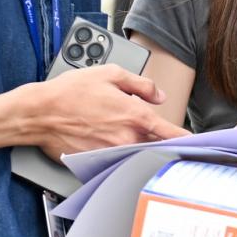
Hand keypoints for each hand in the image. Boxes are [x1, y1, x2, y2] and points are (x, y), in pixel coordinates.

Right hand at [26, 65, 188, 158]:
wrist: (40, 113)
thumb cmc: (70, 92)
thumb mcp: (109, 74)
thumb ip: (140, 84)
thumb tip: (159, 95)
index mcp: (134, 116)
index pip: (171, 133)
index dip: (186, 138)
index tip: (196, 142)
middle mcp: (126, 138)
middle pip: (156, 146)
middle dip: (161, 142)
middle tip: (159, 136)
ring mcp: (112, 153)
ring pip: (137, 154)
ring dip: (140, 148)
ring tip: (127, 137)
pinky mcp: (98, 162)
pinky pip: (117, 161)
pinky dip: (120, 155)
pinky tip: (110, 144)